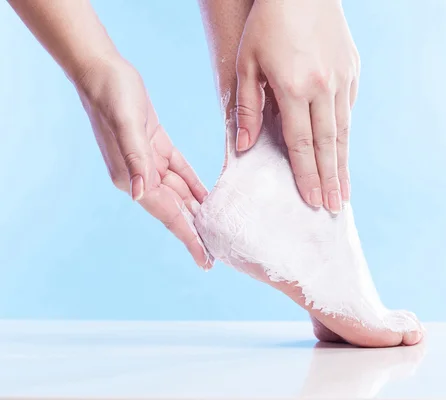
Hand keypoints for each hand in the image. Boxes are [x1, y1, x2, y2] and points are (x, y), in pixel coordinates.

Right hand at [75, 55, 212, 268]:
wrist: (103, 70)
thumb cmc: (113, 95)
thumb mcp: (127, 126)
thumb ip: (135, 161)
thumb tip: (138, 194)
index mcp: (133, 177)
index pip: (169, 215)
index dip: (189, 238)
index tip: (205, 260)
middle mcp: (141, 175)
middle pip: (177, 211)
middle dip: (196, 232)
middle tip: (218, 254)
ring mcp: (149, 161)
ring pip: (180, 194)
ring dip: (198, 212)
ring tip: (217, 230)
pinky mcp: (156, 146)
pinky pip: (181, 172)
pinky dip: (194, 186)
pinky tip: (207, 198)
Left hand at [235, 0, 359, 212]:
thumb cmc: (267, 23)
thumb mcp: (247, 62)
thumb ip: (246, 106)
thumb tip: (243, 147)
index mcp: (294, 89)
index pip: (301, 144)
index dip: (306, 176)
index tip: (312, 201)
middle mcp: (323, 89)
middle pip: (327, 146)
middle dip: (330, 180)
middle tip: (334, 208)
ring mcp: (342, 79)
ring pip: (343, 132)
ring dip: (343, 164)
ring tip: (344, 191)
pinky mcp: (352, 70)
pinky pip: (348, 110)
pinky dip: (346, 135)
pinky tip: (344, 152)